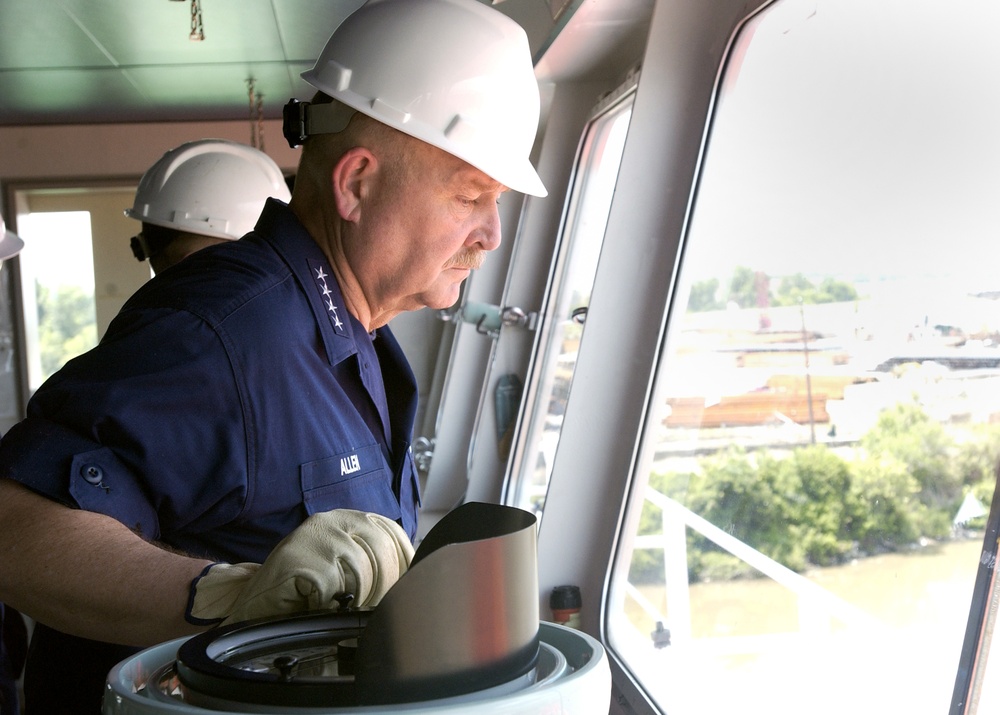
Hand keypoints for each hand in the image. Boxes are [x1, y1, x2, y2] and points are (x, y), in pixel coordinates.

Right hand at [186, 510, 412, 624]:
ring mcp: (315, 537)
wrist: (253, 599)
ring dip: (353, 599)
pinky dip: (326, 604)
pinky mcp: (301, 560)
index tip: (408, 581)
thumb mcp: (343, 563)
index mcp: (347, 518)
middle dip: (383, 585)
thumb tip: (413, 571)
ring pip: (360, 573)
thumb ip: (372, 558)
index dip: (403, 558)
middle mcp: (333, 520)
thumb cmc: (303, 586)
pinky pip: (332, 589)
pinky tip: (313, 603)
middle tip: (372, 606)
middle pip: (381, 551)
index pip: (390, 531)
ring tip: (336, 605)